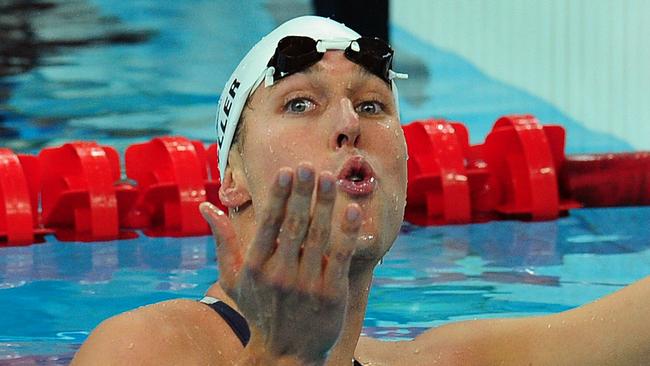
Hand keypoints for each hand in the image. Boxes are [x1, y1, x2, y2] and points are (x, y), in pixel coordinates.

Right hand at [200, 163, 361, 363]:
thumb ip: (223, 241)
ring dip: (324, 205)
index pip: (269, 223)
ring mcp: (307, 284)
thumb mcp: (234, 279)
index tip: (286, 170)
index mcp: (256, 266)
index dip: (278, 195)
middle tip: (309, 165)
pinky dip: (347, 233)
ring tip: (329, 178)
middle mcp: (280, 274)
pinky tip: (351, 210)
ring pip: (318, 237)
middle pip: (293, 225)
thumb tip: (207, 208)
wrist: (286, 354)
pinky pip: (340, 257)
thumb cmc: (259, 309)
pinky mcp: (331, 294)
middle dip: (302, 193)